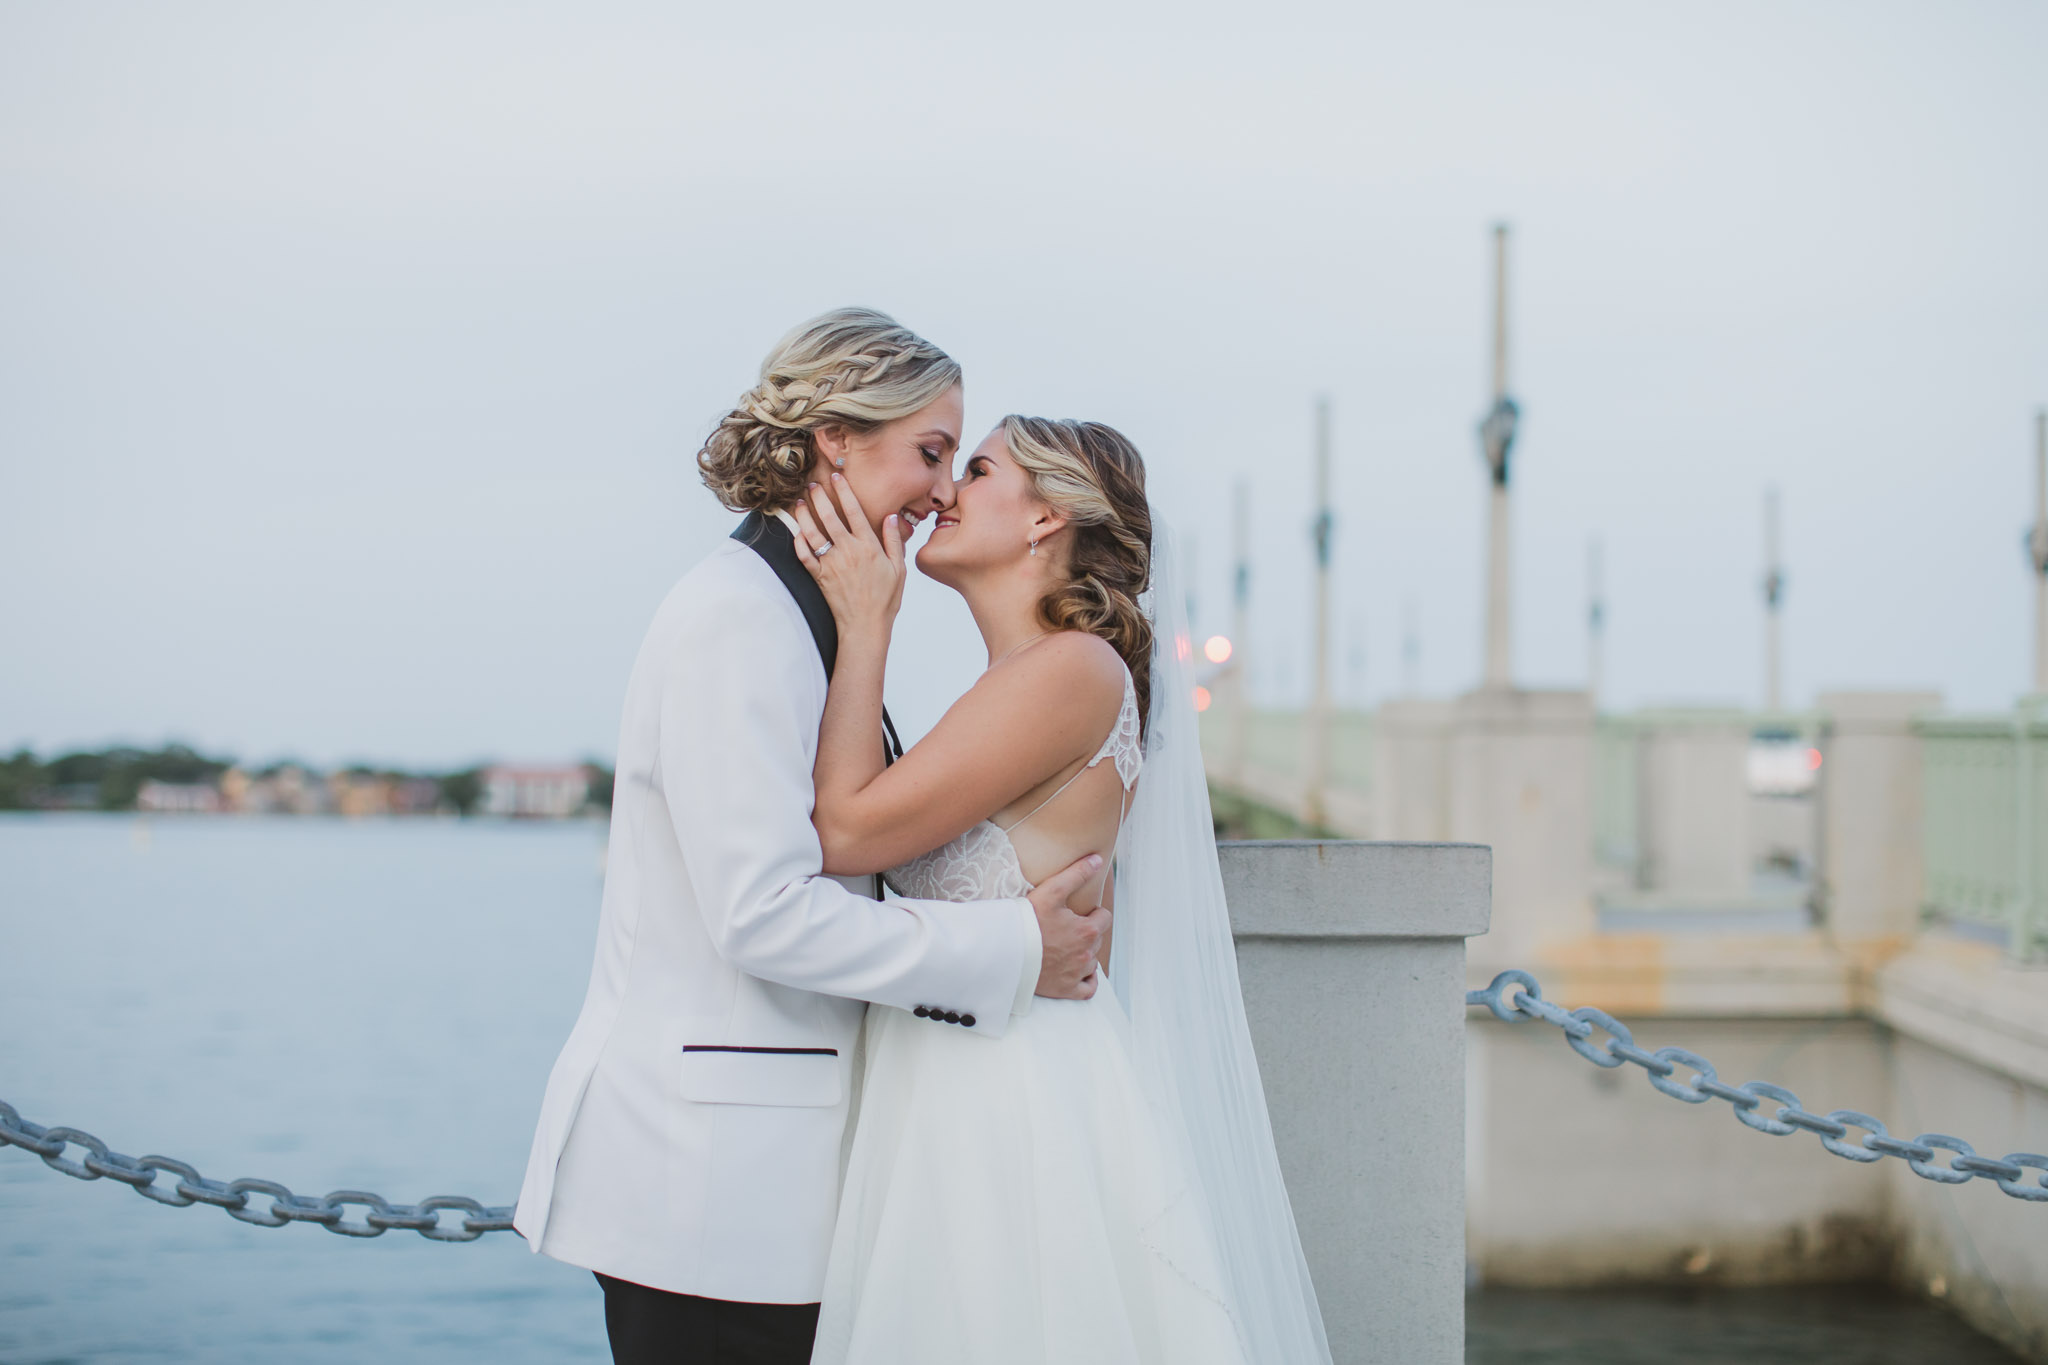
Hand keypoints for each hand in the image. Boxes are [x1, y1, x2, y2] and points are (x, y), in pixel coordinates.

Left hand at [790, 474, 905, 639]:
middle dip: (819, 497)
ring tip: (799, 502)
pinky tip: (795, 531)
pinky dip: (798, 542)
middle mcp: (847, 551)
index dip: (844, 491)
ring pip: (812, 532)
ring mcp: (831, 564)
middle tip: (812, 484)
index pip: (854, 511)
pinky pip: (804, 555)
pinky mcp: (819, 577)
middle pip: (829, 516)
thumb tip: (891, 517)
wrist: (865, 626)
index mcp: (868, 546)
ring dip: (804, 515)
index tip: (836, 476)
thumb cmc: (885, 600)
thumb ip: (894, 541)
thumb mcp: (899, 569)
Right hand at [1028, 853, 1108, 999]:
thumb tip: (1098, 860)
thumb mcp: (1050, 892)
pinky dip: (1086, 980)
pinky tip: (1075, 969)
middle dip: (1085, 932)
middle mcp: (1086, 955)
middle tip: (1064, 927)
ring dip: (1083, 954)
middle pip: (1097, 940)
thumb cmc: (1025, 921)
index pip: (1104, 917)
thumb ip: (1076, 874)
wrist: (1003, 953)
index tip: (1075, 913)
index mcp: (1087, 931)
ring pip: (1092, 962)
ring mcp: (1077, 974)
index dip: (1091, 913)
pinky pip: (1088, 989)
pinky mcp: (1066, 990)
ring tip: (1063, 946)